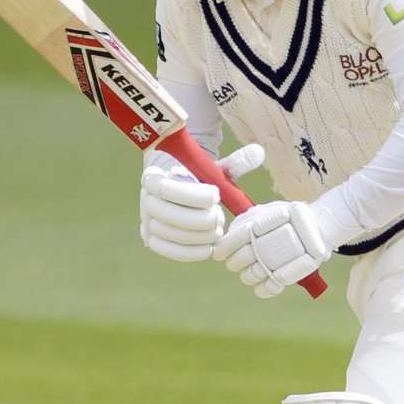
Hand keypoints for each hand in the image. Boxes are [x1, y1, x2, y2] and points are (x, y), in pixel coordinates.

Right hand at [139, 145, 264, 261]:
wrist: (183, 188)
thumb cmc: (201, 176)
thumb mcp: (216, 168)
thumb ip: (235, 162)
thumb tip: (258, 152)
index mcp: (154, 175)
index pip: (165, 188)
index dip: (192, 195)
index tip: (216, 195)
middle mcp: (145, 198)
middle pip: (168, 214)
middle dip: (200, 219)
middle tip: (220, 217)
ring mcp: (146, 220)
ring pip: (171, 234)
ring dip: (199, 235)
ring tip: (217, 229)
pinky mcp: (152, 239)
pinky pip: (169, 250)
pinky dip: (191, 252)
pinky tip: (209, 247)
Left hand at [213, 200, 330, 297]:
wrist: (321, 224)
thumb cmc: (292, 218)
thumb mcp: (271, 209)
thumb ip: (250, 219)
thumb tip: (228, 235)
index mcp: (269, 219)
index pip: (239, 236)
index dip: (226, 246)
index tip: (218, 253)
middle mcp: (277, 237)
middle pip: (244, 257)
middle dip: (235, 263)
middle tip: (234, 263)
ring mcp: (287, 256)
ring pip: (255, 273)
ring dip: (248, 276)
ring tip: (250, 273)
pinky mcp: (296, 271)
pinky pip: (272, 286)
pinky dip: (263, 290)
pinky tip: (260, 287)